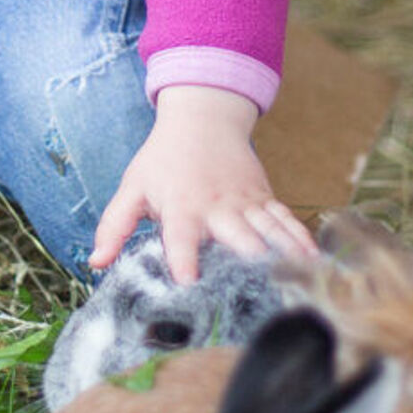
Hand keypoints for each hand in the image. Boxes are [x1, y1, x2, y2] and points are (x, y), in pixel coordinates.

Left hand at [89, 85, 317, 282]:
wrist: (203, 117)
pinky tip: (316, 263)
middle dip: (249, 263)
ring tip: (301, 283)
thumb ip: (114, 226)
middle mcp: (218, 206)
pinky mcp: (265, 198)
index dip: (185, 258)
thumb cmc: (163, 159)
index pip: (181, 237)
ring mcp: (246, 202)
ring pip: (269, 230)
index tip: (190, 283)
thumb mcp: (133, 188)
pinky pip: (286, 220)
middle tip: (261, 294)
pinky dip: (301, 240)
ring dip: (284, 256)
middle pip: (237, 236)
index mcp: (182, 207)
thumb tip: (96, 263)